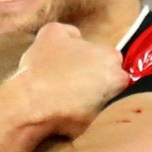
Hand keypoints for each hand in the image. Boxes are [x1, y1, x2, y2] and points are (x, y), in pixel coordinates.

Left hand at [17, 23, 128, 137]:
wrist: (33, 105)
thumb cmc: (63, 118)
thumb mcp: (94, 119)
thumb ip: (104, 104)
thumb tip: (100, 101)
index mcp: (118, 78)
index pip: (118, 80)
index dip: (104, 89)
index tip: (93, 97)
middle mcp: (106, 55)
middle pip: (104, 62)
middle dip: (93, 72)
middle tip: (76, 88)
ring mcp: (82, 42)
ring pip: (85, 48)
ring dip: (76, 59)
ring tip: (58, 76)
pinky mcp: (56, 33)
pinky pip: (64, 33)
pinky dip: (60, 40)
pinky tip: (53, 54)